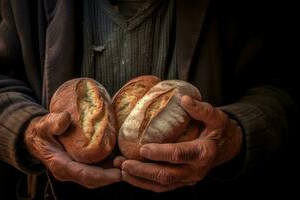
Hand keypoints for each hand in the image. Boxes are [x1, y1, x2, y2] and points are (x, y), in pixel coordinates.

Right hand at [24, 112, 120, 188]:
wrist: (35, 137)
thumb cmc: (40, 130)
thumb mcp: (44, 124)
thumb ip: (53, 122)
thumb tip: (65, 118)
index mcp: (60, 164)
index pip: (83, 175)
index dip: (102, 176)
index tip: (118, 174)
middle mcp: (69, 171)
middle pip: (93, 180)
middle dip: (112, 176)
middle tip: (129, 166)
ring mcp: (74, 170)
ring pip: (96, 177)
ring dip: (112, 172)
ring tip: (128, 161)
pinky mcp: (80, 165)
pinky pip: (96, 169)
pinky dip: (108, 166)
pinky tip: (120, 156)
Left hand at [114, 95, 242, 191]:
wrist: (226, 148)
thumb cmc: (218, 130)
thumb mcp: (216, 117)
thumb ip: (201, 109)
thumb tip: (184, 99)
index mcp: (204, 152)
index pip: (180, 154)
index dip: (161, 153)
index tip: (143, 148)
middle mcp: (196, 170)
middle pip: (167, 175)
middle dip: (143, 171)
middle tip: (123, 163)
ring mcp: (188, 179)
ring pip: (162, 185)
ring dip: (139, 179)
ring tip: (120, 170)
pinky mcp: (181, 182)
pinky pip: (161, 187)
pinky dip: (144, 183)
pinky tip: (129, 176)